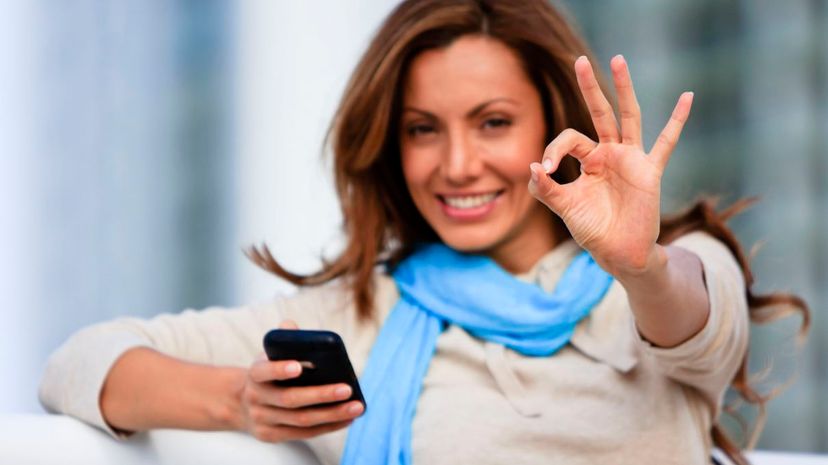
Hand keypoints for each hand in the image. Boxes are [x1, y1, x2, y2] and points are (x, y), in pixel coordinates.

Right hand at [238, 320, 363, 441]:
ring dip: (331, 414)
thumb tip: (291, 326)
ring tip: (356, 407)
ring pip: (300, 420)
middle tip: (347, 389)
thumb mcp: (270, 355)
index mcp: (255, 374)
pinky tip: (347, 419)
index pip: (264, 371)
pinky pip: (303, 434)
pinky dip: (328, 426)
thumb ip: (283, 340)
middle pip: (290, 399)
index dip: (279, 369)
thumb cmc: (269, 373)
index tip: (298, 366)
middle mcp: (255, 398)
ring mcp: (261, 420)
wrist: (244, 403)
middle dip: (320, 395)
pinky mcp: (270, 436)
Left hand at [528, 55, 692, 276]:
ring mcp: (631, 160)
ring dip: (624, 89)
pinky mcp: (649, 172)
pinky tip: (687, 96)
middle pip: (600, 112)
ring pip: (629, 117)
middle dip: (590, 87)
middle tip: (579, 60)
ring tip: (618, 60)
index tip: (544, 170)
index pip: (569, 139)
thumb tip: (531, 165)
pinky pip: (666, 143)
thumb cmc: (593, 229)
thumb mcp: (564, 208)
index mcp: (588, 160)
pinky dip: (677, 121)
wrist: (619, 253)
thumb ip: (545, 189)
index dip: (553, 150)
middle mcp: (610, 153)